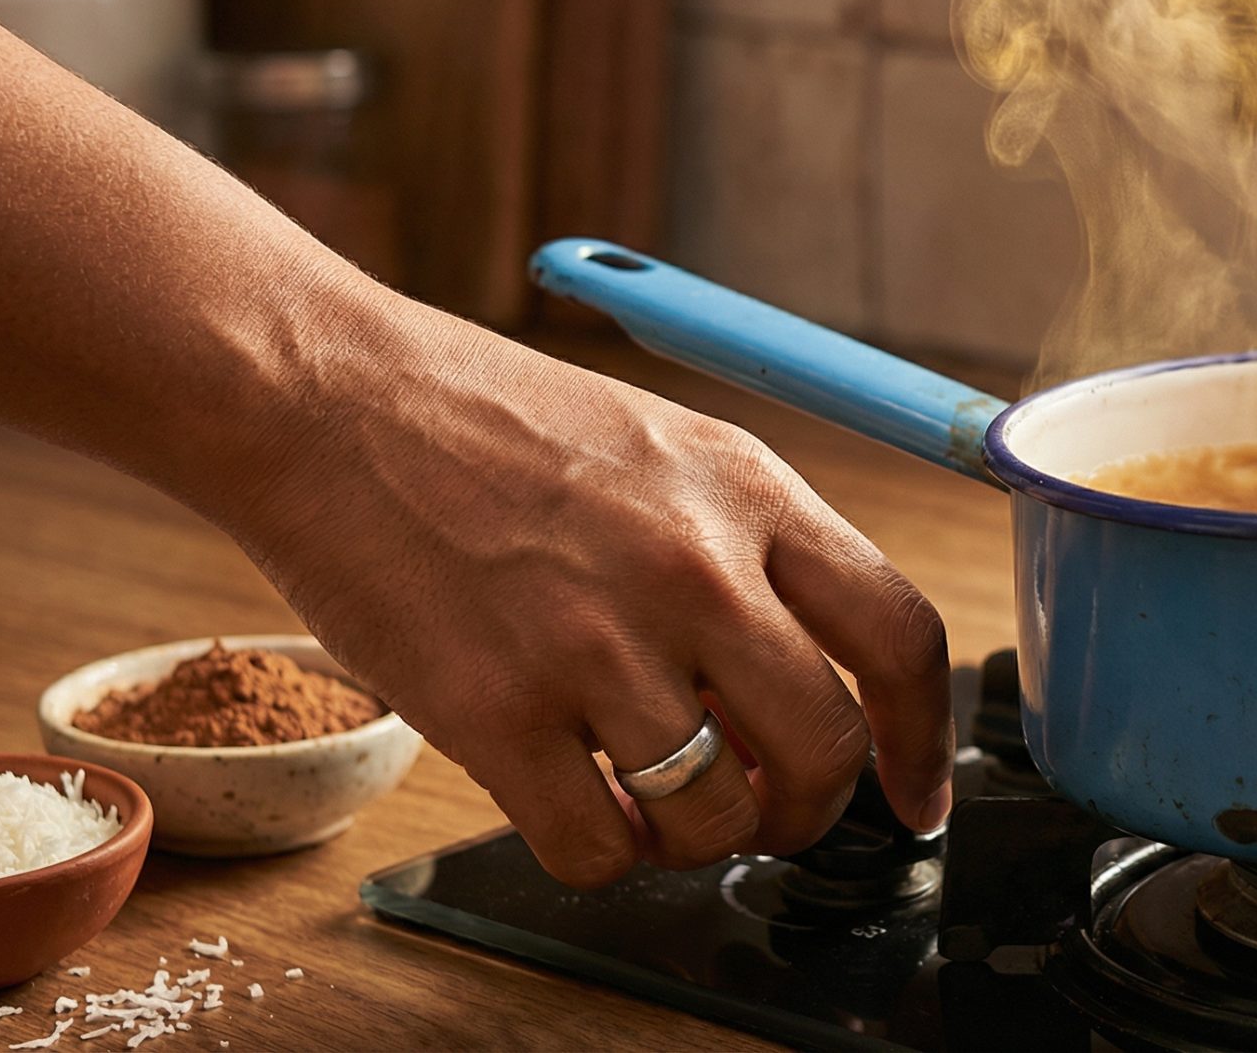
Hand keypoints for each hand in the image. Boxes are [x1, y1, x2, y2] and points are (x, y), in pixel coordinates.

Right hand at [214, 304, 952, 887]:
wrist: (331, 402)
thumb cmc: (490, 422)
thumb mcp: (665, 451)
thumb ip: (750, 559)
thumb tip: (805, 700)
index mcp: (750, 492)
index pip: (900, 635)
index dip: (925, 739)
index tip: (916, 793)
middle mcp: (693, 569)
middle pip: (826, 746)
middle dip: (811, 807)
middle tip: (770, 810)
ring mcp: (596, 644)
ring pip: (717, 816)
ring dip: (699, 835)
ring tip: (654, 799)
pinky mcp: (496, 713)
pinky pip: (598, 850)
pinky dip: (604, 855)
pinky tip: (579, 805)